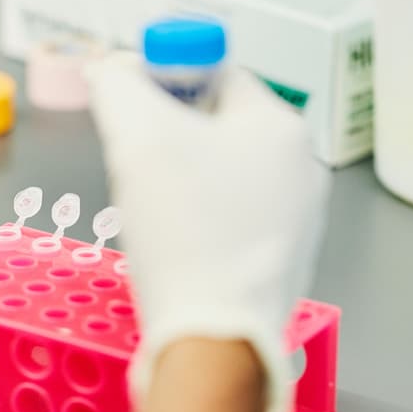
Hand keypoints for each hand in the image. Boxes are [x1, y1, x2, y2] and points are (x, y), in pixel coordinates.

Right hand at [87, 53, 330, 411]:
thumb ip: (119, 84)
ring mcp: (296, 222)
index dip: (164, 79)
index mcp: (282, 127)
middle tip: (132, 166)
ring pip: (220, 178)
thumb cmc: (184, 233)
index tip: (129, 108)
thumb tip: (111, 69)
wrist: (211, 341)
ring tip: (152, 215)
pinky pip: (228, 224)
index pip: (217, 71)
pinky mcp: (278, 266)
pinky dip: (196, 228)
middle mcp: (302, 170)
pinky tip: (174, 250)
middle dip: (166, 138)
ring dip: (179, 185)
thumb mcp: (138, 135)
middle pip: (217, 126)